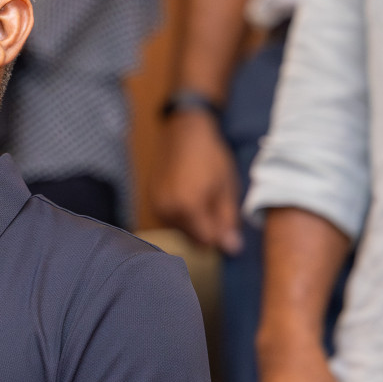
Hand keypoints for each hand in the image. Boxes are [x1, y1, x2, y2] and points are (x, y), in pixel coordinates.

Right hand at [153, 110, 243, 254]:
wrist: (184, 133)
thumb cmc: (210, 157)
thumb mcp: (226, 188)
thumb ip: (227, 221)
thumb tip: (231, 248)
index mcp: (187, 208)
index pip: (206, 241)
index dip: (221, 237)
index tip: (229, 225)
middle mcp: (167, 211)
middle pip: (191, 239)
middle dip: (207, 230)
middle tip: (218, 207)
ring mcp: (156, 206)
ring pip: (180, 231)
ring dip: (194, 223)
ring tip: (203, 198)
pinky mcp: (151, 201)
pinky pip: (170, 219)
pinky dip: (181, 215)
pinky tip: (189, 195)